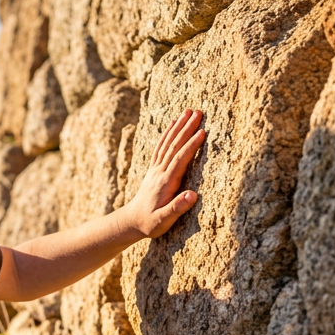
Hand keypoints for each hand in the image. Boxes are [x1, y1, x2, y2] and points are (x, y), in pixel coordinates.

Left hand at [125, 109, 205, 238]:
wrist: (131, 221)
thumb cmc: (149, 223)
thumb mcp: (163, 220)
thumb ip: (177, 207)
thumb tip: (192, 195)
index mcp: (165, 182)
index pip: (180, 159)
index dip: (191, 145)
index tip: (202, 131)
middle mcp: (159, 172)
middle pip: (174, 146)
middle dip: (186, 128)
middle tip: (198, 112)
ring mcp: (155, 169)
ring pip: (167, 143)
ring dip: (178, 126)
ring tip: (188, 111)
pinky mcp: (153, 169)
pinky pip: (161, 147)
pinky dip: (167, 134)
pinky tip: (173, 124)